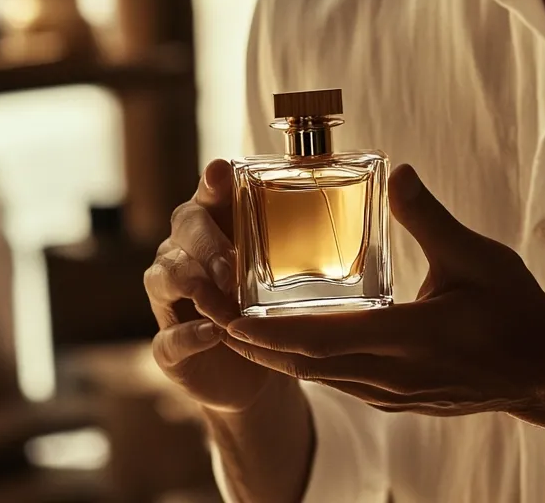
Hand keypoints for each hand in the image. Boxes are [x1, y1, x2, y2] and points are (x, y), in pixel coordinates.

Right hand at [144, 159, 290, 413]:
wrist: (253, 373)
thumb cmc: (272, 304)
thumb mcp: (291, 269)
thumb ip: (312, 234)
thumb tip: (383, 196)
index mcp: (217, 226)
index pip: (209, 192)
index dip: (213, 181)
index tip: (224, 171)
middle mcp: (186, 253)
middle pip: (183, 226)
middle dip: (207, 239)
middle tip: (234, 259)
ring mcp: (172, 300)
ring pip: (162, 275)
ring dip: (191, 280)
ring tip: (221, 290)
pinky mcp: (169, 347)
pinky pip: (167, 337)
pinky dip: (189, 334)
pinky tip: (214, 333)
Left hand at [223, 165, 544, 469]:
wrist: (544, 369)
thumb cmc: (514, 313)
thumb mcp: (474, 257)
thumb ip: (428, 216)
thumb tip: (398, 174)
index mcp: (402, 340)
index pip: (314, 341)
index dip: (262, 330)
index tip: (221, 312)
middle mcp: (385, 375)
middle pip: (299, 363)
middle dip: (247, 336)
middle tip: (206, 304)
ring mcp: (389, 392)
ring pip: (313, 375)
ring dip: (270, 349)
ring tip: (234, 317)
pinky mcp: (396, 396)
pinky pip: (335, 379)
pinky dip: (303, 358)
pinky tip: (292, 336)